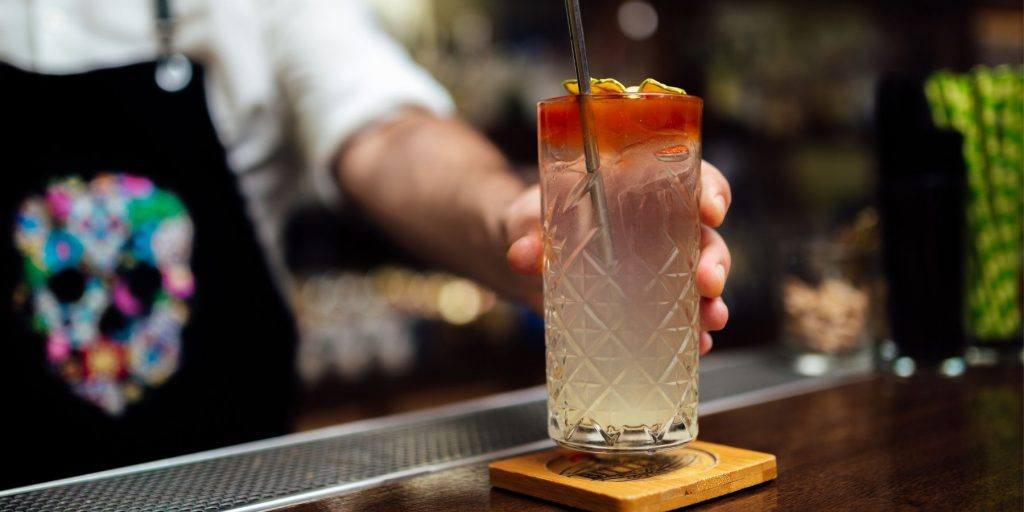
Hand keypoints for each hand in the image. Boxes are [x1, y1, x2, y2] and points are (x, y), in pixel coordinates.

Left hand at [503, 161, 731, 355]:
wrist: (526, 263)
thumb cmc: (535, 226)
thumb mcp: (526, 222)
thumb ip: (525, 232)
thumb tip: (523, 254)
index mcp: (639, 191)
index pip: (689, 180)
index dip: (711, 191)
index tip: (712, 209)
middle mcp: (661, 228)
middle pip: (705, 235)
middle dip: (715, 258)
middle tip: (708, 280)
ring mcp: (661, 269)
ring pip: (702, 279)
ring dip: (714, 300)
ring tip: (712, 318)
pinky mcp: (652, 305)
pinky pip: (683, 317)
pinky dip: (695, 332)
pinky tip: (698, 345)